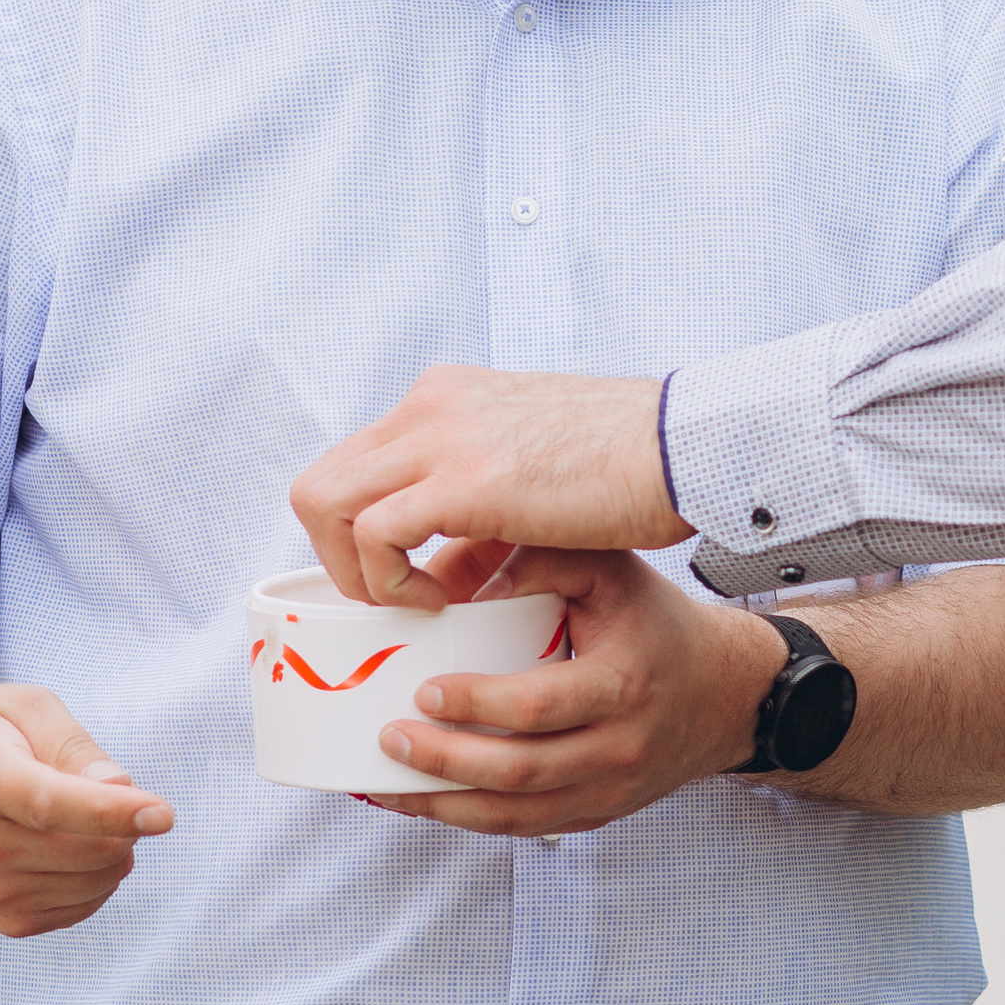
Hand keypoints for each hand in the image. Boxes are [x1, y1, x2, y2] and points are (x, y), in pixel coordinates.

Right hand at [0, 679, 174, 935]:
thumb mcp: (23, 707)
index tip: (162, 814)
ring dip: (113, 850)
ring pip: (95, 882)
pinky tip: (70, 847)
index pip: (49, 804)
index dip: (111, 812)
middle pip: (86, 851)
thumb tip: (121, 792)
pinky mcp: (2, 919)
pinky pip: (83, 907)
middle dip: (125, 823)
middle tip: (105, 789)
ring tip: (79, 816)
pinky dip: (97, 878)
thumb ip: (76, 745)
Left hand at [292, 369, 684, 606]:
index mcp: (445, 398)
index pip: (355, 466)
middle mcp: (430, 405)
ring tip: (411, 606)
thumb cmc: (630, 468)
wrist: (685, 447)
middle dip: (339, 557)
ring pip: (323, 503)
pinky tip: (439, 604)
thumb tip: (438, 579)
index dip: (362, 535)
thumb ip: (476, 516)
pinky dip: (389, 581)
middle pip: (319, 484)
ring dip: (354, 571)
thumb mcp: (531, 478)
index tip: (405, 580)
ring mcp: (440, 435)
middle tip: (393, 601)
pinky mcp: (462, 479)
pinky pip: (374, 534)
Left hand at [362, 543, 785, 834]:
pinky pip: (527, 828)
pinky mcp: (600, 813)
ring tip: (388, 783)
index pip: (539, 706)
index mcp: (623, 684)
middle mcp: (621, 748)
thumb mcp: (613, 570)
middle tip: (389, 739)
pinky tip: (427, 803)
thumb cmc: (656, 623)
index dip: (477, 706)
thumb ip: (544, 560)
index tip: (425, 691)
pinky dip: (471, 820)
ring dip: (446, 804)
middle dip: (445, 762)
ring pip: (517, 815)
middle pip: (520, 772)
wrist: (725, 691)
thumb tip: (466, 581)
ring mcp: (611, 790)